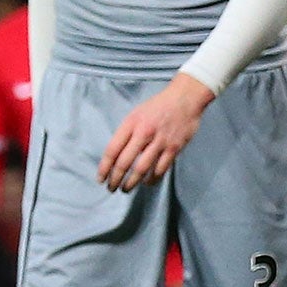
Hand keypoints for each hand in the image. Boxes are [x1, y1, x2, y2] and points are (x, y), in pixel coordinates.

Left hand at [98, 72, 213, 191]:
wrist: (185, 98)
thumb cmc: (158, 106)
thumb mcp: (136, 113)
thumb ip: (126, 133)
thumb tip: (116, 155)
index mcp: (131, 123)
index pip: (112, 150)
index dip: (105, 167)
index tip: (101, 178)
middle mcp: (143, 133)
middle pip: (125, 162)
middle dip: (115, 179)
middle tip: (111, 188)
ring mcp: (160, 141)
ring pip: (141, 169)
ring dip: (131, 183)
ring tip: (126, 189)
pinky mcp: (174, 148)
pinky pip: (160, 169)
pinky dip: (152, 179)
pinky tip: (147, 182)